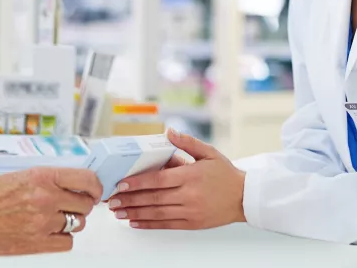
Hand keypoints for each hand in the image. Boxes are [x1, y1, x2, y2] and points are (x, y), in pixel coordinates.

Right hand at [0, 166, 101, 255]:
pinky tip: (50, 231)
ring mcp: (44, 222)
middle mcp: (46, 198)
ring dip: (72, 221)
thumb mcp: (23, 175)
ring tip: (55, 218)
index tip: (95, 189)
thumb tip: (76, 183)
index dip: (95, 186)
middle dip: (82, 204)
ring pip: (78, 223)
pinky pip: (67, 242)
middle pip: (86, 204)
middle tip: (73, 204)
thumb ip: (50, 179)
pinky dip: (62, 237)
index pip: (85, 179)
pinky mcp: (39, 243)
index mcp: (42, 176)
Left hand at [108, 128, 245, 230]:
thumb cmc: (226, 174)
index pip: (158, 180)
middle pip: (153, 198)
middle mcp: (189, 196)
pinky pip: (166, 225)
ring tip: (118, 212)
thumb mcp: (209, 153)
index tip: (121, 183)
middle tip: (111, 200)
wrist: (245, 198)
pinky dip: (149, 224)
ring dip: (135, 213)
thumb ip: (187, 143)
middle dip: (129, 199)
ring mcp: (190, 212)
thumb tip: (168, 132)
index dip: (137, 183)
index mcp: (190, 176)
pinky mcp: (192, 223)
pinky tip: (135, 222)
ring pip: (157, 213)